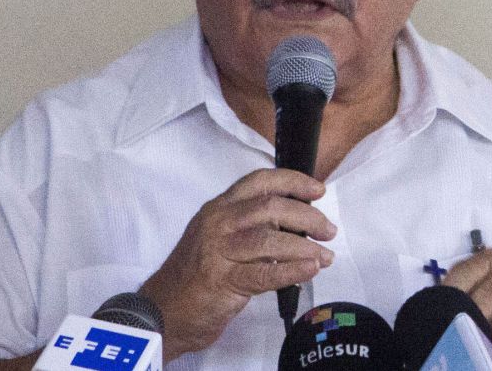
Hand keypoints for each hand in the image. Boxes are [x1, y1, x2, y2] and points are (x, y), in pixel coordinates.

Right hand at [138, 169, 336, 361]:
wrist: (163, 309)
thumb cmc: (196, 273)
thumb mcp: (219, 236)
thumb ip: (250, 224)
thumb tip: (299, 220)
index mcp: (219, 207)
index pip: (260, 181)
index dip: (293, 181)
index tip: (318, 189)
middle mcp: (218, 223)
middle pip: (270, 208)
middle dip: (307, 217)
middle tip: (328, 230)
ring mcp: (218, 252)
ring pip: (269, 239)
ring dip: (305, 247)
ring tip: (325, 256)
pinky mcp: (222, 281)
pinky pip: (264, 274)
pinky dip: (292, 271)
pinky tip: (310, 270)